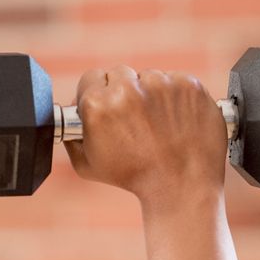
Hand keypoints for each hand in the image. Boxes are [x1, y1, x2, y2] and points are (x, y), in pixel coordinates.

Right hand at [62, 66, 227, 203]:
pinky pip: (175, 81)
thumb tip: (71, 111)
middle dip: (123, 92)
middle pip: (119, 73)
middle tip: (133, 118)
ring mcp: (161, 84)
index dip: (97, 93)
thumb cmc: (133, 178)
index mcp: (98, 104)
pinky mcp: (188, 85)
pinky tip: (176, 121)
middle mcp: (128, 89)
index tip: (107, 107)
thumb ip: (72, 134)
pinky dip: (175, 97)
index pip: (90, 78)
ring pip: (149, 77)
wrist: (182, 186)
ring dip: (150, 94)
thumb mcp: (86, 164)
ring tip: (157, 124)